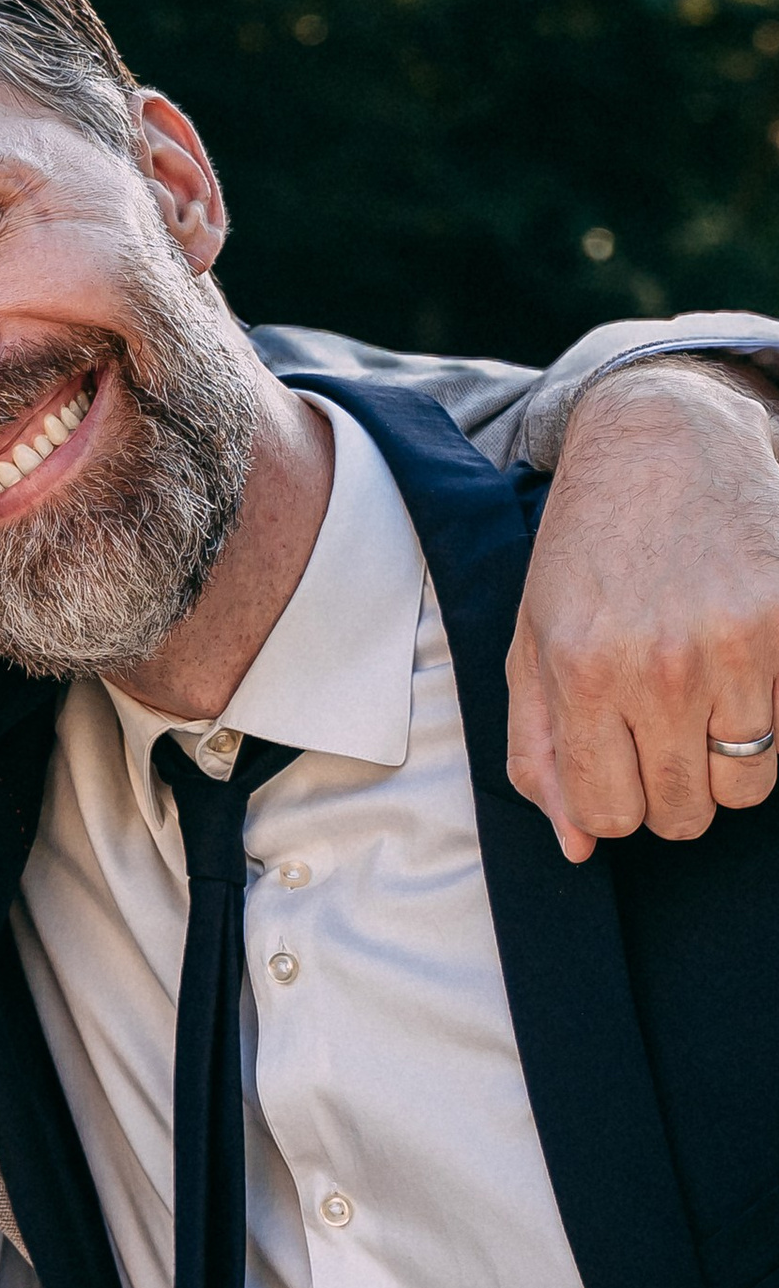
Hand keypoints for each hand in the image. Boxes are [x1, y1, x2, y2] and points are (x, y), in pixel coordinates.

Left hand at [510, 357, 778, 854]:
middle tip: (654, 733)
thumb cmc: (586, 548)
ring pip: (743, 785)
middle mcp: (659, 666)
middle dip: (666, 791)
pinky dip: (761, 721)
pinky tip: (732, 671)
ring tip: (695, 701)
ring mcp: (733, 647)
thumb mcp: (531, 640)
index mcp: (581, 672)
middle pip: (680, 812)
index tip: (614, 766)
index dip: (611, 804)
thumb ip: (539, 748)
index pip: (608, 814)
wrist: (659, 442)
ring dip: (719, 762)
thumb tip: (575, 844)